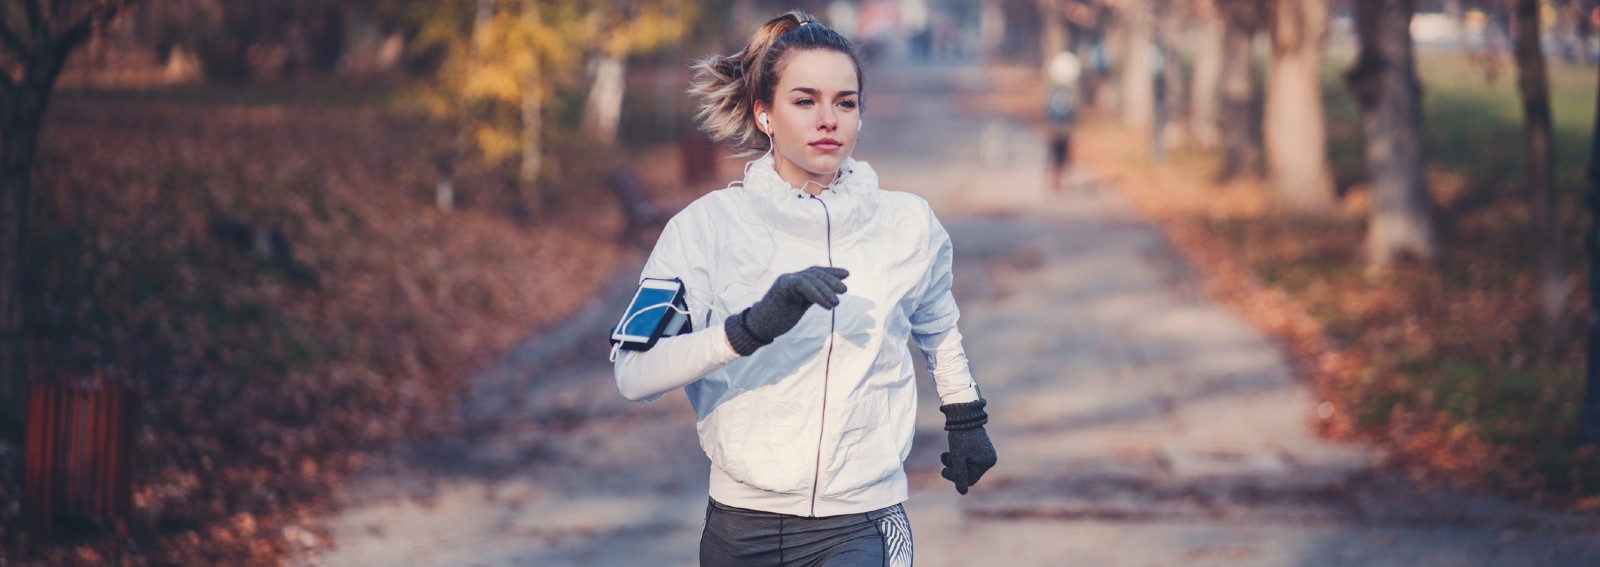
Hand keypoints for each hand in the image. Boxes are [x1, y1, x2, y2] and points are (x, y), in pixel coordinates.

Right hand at [724, 266, 848, 355]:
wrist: (760, 326)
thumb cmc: (779, 318)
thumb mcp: (800, 306)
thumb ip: (811, 297)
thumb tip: (829, 294)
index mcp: (795, 281)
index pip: (816, 272)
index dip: (831, 272)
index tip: (846, 274)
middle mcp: (791, 277)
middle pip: (815, 273)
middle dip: (832, 280)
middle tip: (845, 290)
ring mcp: (786, 280)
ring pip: (811, 279)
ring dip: (827, 290)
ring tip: (837, 303)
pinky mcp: (783, 286)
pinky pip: (804, 286)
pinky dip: (817, 295)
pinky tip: (827, 305)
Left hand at [939, 399, 996, 494]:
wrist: (963, 415)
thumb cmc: (961, 437)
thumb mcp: (958, 458)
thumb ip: (960, 475)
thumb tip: (963, 493)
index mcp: (987, 462)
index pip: (970, 479)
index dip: (955, 478)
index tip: (943, 470)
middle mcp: (989, 459)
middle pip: (968, 472)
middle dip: (954, 468)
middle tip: (943, 460)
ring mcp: (985, 453)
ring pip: (967, 465)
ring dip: (954, 462)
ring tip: (944, 454)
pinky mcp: (980, 447)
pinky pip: (968, 458)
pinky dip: (959, 456)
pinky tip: (950, 450)